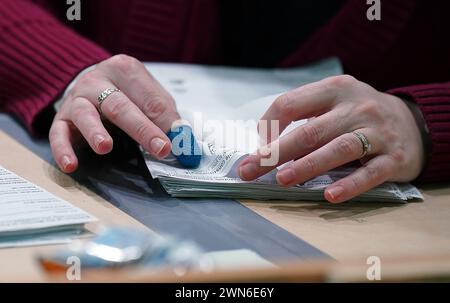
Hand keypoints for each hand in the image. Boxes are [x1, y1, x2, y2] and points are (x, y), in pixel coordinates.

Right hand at [49, 54, 179, 172]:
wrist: (91, 81)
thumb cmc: (128, 93)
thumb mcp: (151, 98)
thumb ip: (166, 117)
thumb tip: (185, 142)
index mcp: (125, 70)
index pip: (148, 98)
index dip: (165, 122)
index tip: (178, 143)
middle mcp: (98, 80)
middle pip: (119, 105)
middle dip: (141, 129)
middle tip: (160, 148)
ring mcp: (77, 98)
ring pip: (86, 114)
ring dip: (95, 131)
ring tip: (104, 147)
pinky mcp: (62, 117)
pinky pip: (58, 133)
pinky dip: (62, 149)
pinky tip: (71, 165)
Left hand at [238, 75, 425, 202]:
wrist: (413, 123)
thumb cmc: (358, 115)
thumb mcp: (334, 104)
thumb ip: (304, 120)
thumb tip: (264, 148)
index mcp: (334, 90)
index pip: (291, 103)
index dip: (268, 126)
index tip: (256, 149)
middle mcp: (356, 107)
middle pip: (310, 131)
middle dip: (277, 153)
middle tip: (251, 170)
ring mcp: (377, 132)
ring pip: (338, 149)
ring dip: (308, 166)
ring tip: (283, 180)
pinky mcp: (394, 158)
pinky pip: (370, 173)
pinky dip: (349, 185)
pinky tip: (330, 195)